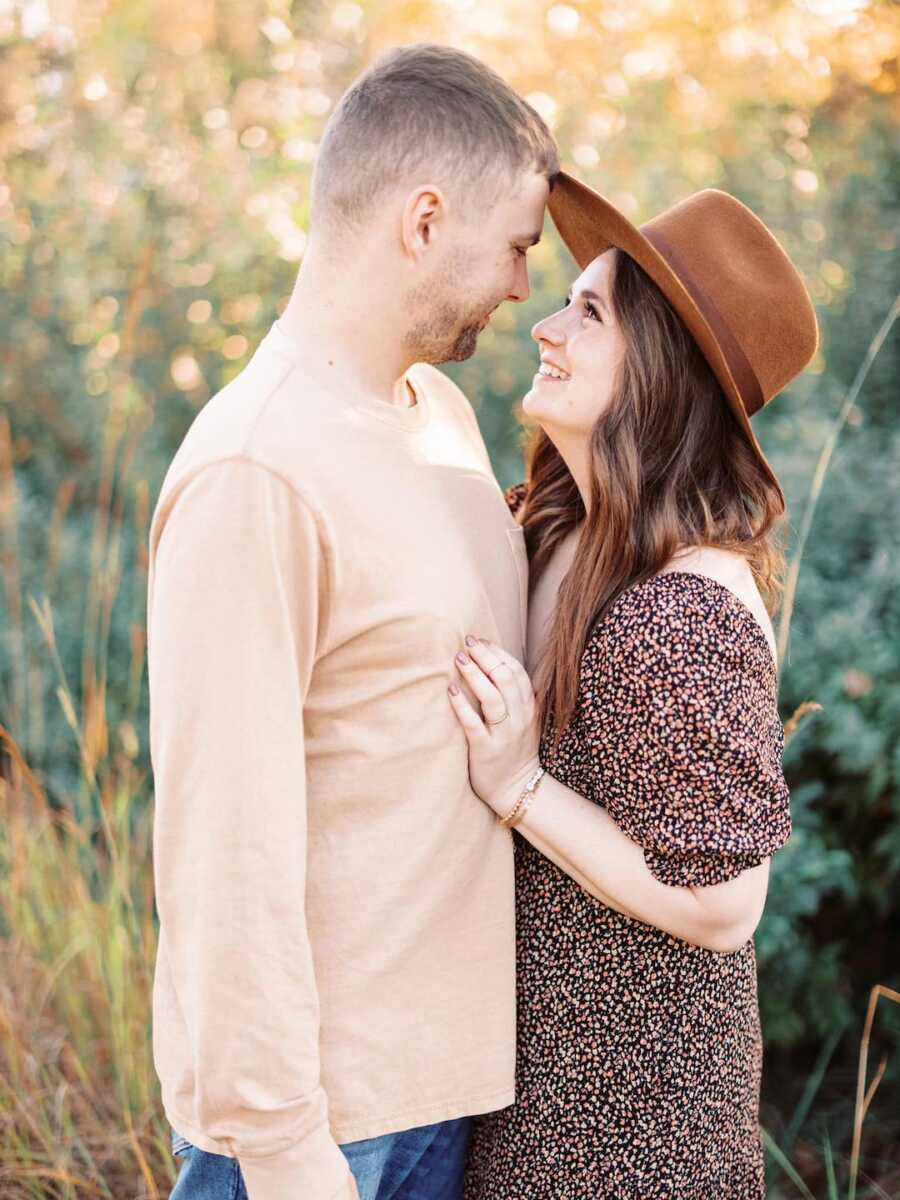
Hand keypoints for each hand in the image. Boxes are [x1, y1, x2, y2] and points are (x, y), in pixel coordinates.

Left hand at [448, 636, 541, 817]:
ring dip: (475, 675)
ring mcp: (504, 735)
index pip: (517, 672)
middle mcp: (519, 719)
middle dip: (486, 657)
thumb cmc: (514, 749)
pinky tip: (451, 691)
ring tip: (459, 659)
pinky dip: (462, 706)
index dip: (499, 653)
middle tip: (467, 642)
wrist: (517, 789)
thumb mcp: (524, 720)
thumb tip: (497, 663)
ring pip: (493, 698)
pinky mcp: (487, 750)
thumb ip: (516, 695)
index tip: (481, 640)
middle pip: (506, 679)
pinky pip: (474, 725)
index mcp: (528, 708)